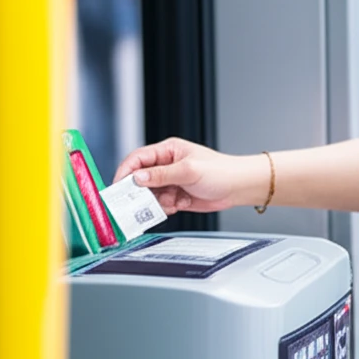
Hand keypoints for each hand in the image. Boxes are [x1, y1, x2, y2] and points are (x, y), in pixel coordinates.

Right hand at [114, 137, 266, 214]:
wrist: (239, 188)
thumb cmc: (221, 171)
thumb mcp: (189, 171)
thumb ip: (162, 175)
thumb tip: (137, 177)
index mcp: (168, 151)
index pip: (137, 158)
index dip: (126, 172)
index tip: (119, 187)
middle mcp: (167, 165)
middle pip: (140, 179)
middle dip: (141, 192)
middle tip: (142, 202)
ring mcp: (171, 181)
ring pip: (149, 194)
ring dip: (157, 201)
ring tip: (172, 202)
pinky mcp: (176, 195)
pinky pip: (160, 204)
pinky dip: (167, 207)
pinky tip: (181, 204)